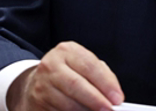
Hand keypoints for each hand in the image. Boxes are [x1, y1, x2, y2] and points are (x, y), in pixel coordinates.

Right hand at [9, 41, 124, 110]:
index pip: (90, 66)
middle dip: (96, 100)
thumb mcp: (84, 65)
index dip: (106, 84)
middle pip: (76, 84)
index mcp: (67, 51)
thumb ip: (102, 75)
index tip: (118, 98)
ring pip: (67, 103)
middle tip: (110, 109)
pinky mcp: (38, 101)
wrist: (38, 81)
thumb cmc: (69, 72)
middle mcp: (52, 65)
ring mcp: (42, 84)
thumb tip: (115, 95)